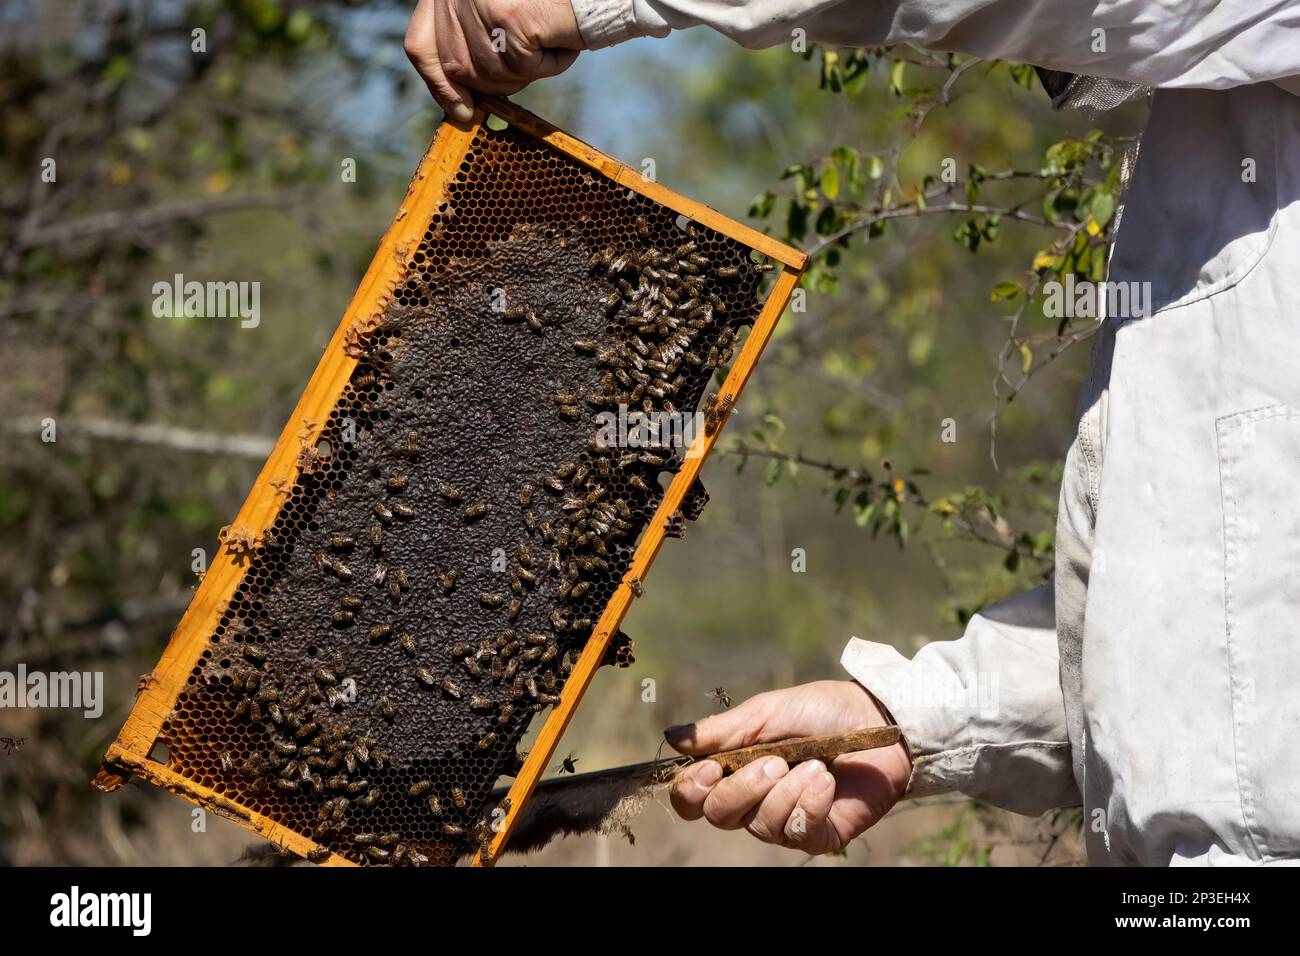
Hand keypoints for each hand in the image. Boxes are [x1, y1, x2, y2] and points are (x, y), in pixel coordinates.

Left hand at [404, 0, 584, 121]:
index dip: (438, 85)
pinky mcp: (509, 18)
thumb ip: (470, 46)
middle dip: (497, 83)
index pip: (421, 47)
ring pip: (495, 74)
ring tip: (551, 42)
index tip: (460, 110)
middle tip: (532, 61)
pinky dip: (552, 63)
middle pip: (460, 69)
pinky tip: (563, 40)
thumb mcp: (496, 15)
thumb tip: (459, 107)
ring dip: (531, 70)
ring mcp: (480, 6)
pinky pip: (527, 67)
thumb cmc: (548, 5)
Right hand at [667, 680, 910, 853]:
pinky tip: (826, 781)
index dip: (692, 790)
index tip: (712, 769)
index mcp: (733, 768)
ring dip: (785, 792)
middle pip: (718, 815)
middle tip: (774, 762)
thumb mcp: (769, 712)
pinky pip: (796, 831)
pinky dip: (809, 803)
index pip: (692, 797)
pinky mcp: (816, 833)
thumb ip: (723, 730)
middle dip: (743, 789)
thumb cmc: (822, 710)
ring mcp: (784, 819)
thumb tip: (671, 737)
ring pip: (759, 825)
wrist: (879, 721)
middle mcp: (753, 800)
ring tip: (814, 765)